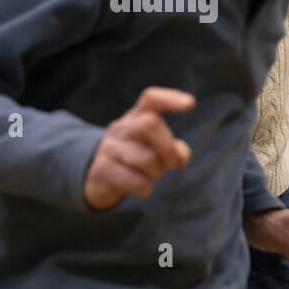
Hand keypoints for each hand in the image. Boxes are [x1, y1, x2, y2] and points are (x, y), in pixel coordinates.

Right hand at [84, 87, 194, 209]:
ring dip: (157, 172)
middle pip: (149, 123)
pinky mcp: (101, 169)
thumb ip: (174, 150)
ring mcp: (108, 147)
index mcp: (136, 117)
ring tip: (152, 177)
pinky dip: (145, 188)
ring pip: (144, 157)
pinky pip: (134, 180)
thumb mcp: (157, 151)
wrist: (98, 179)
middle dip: (167, 148)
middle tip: (169, 165)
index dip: (170, 98)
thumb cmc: (136, 160)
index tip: (190, 104)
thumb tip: (179, 157)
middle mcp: (120, 127)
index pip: (150, 99)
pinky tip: (144, 189)